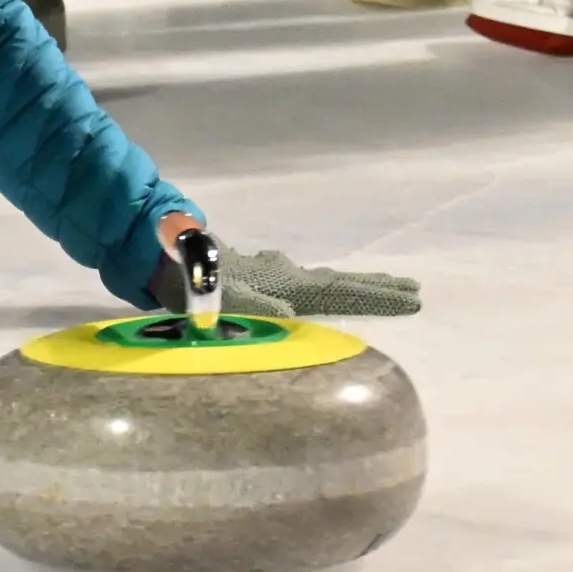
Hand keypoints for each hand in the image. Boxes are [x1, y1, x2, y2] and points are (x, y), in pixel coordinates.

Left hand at [148, 230, 421, 318]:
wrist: (158, 256)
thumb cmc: (194, 283)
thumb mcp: (224, 298)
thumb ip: (253, 307)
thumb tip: (287, 315)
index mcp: (285, 284)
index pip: (340, 292)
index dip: (376, 298)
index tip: (413, 298)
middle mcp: (284, 276)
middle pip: (338, 282)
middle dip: (375, 288)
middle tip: (413, 290)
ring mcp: (270, 274)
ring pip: (321, 281)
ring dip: (351, 286)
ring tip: (381, 289)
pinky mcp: (255, 278)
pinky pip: (297, 286)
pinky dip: (318, 289)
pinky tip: (311, 295)